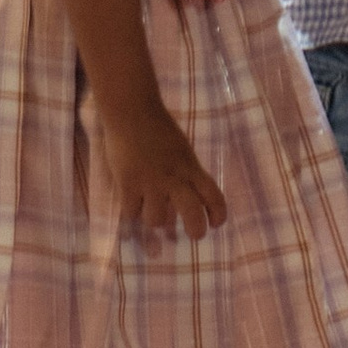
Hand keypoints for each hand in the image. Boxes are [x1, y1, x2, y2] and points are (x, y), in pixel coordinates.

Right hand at [100, 100, 228, 242]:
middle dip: (196, 230)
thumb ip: (185, 172)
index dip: (218, 213)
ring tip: (148, 209)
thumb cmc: (157, 127)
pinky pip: (131, 213)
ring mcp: (151, 183)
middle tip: (195, 235)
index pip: (213, 194)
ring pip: (156, 220)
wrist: (131, 111)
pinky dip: (132, 210)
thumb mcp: (181, 148)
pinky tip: (131, 201)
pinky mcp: (128, 184)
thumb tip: (184, 198)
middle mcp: (174, 178)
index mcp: (190, 166)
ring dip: (153, 218)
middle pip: (192, 214)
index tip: (216, 224)